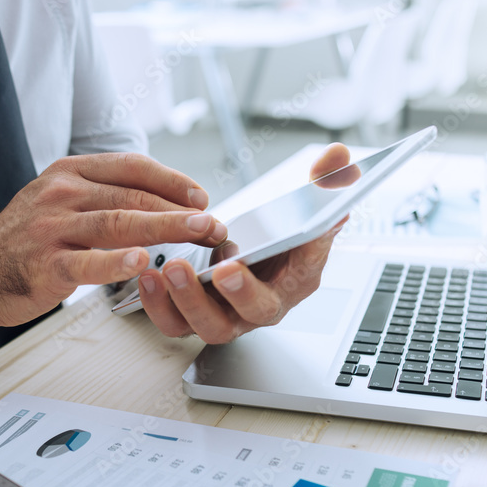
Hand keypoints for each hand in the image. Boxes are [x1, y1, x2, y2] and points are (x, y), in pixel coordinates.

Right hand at [0, 153, 227, 335]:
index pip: (131, 167)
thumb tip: (161, 199)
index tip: (202, 196)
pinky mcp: (44, 265)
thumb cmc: (26, 240)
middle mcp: (61, 193)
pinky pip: (86, 263)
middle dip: (181, 210)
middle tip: (215, 222)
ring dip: (165, 229)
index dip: (172, 181)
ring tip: (199, 233)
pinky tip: (142, 262)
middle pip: (132, 196)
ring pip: (117, 223)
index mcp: (70, 172)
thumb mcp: (60, 200)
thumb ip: (103, 195)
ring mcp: (51, 228)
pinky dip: (116, 262)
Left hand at [138, 143, 350, 343]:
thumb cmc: (292, 229)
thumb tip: (338, 160)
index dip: (250, 288)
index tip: (227, 268)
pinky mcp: (199, 313)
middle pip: (237, 319)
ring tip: (162, 271)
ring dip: (180, 303)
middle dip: (208, 298)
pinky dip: (159, 305)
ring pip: (204, 326)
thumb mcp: (317, 200)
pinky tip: (148, 275)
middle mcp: (261, 306)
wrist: (271, 244)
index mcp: (295, 283)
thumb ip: (331, 180)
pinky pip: (177, 322)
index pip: (279, 293)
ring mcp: (230, 314)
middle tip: (185, 269)